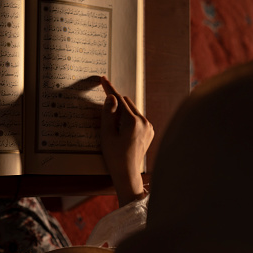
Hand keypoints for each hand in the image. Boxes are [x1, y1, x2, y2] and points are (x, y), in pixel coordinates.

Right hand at [100, 76, 153, 206]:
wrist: (127, 173)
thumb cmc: (115, 156)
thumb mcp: (106, 134)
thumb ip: (108, 114)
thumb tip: (111, 97)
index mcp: (133, 121)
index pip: (119, 99)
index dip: (109, 89)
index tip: (103, 79)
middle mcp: (144, 121)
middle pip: (127, 103)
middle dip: (115, 103)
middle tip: (104, 111)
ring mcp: (149, 127)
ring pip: (132, 110)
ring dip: (122, 112)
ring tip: (113, 127)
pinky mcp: (149, 132)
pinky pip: (137, 118)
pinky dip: (128, 119)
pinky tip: (122, 131)